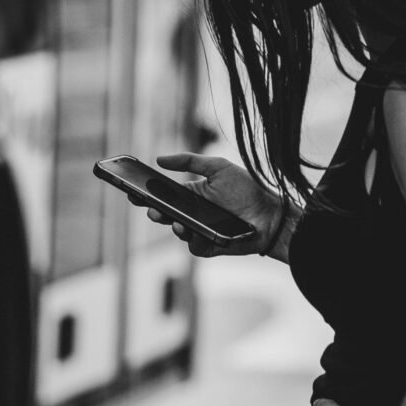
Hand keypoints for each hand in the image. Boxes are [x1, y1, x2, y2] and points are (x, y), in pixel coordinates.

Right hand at [147, 151, 283, 258]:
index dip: (148, 194)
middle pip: (166, 215)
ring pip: (179, 233)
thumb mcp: (218, 167)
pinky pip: (196, 247)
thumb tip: (159, 159)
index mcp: (191, 195)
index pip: (164, 195)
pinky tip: (194, 232)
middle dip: (155, 213)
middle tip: (151, 209)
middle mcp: (193, 214)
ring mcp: (200, 231)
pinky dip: (194, 240)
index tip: (134, 190)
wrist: (271, 213)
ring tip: (174, 221)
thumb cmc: (247, 189)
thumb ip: (190, 160)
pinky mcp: (210, 246)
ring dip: (174, 227)